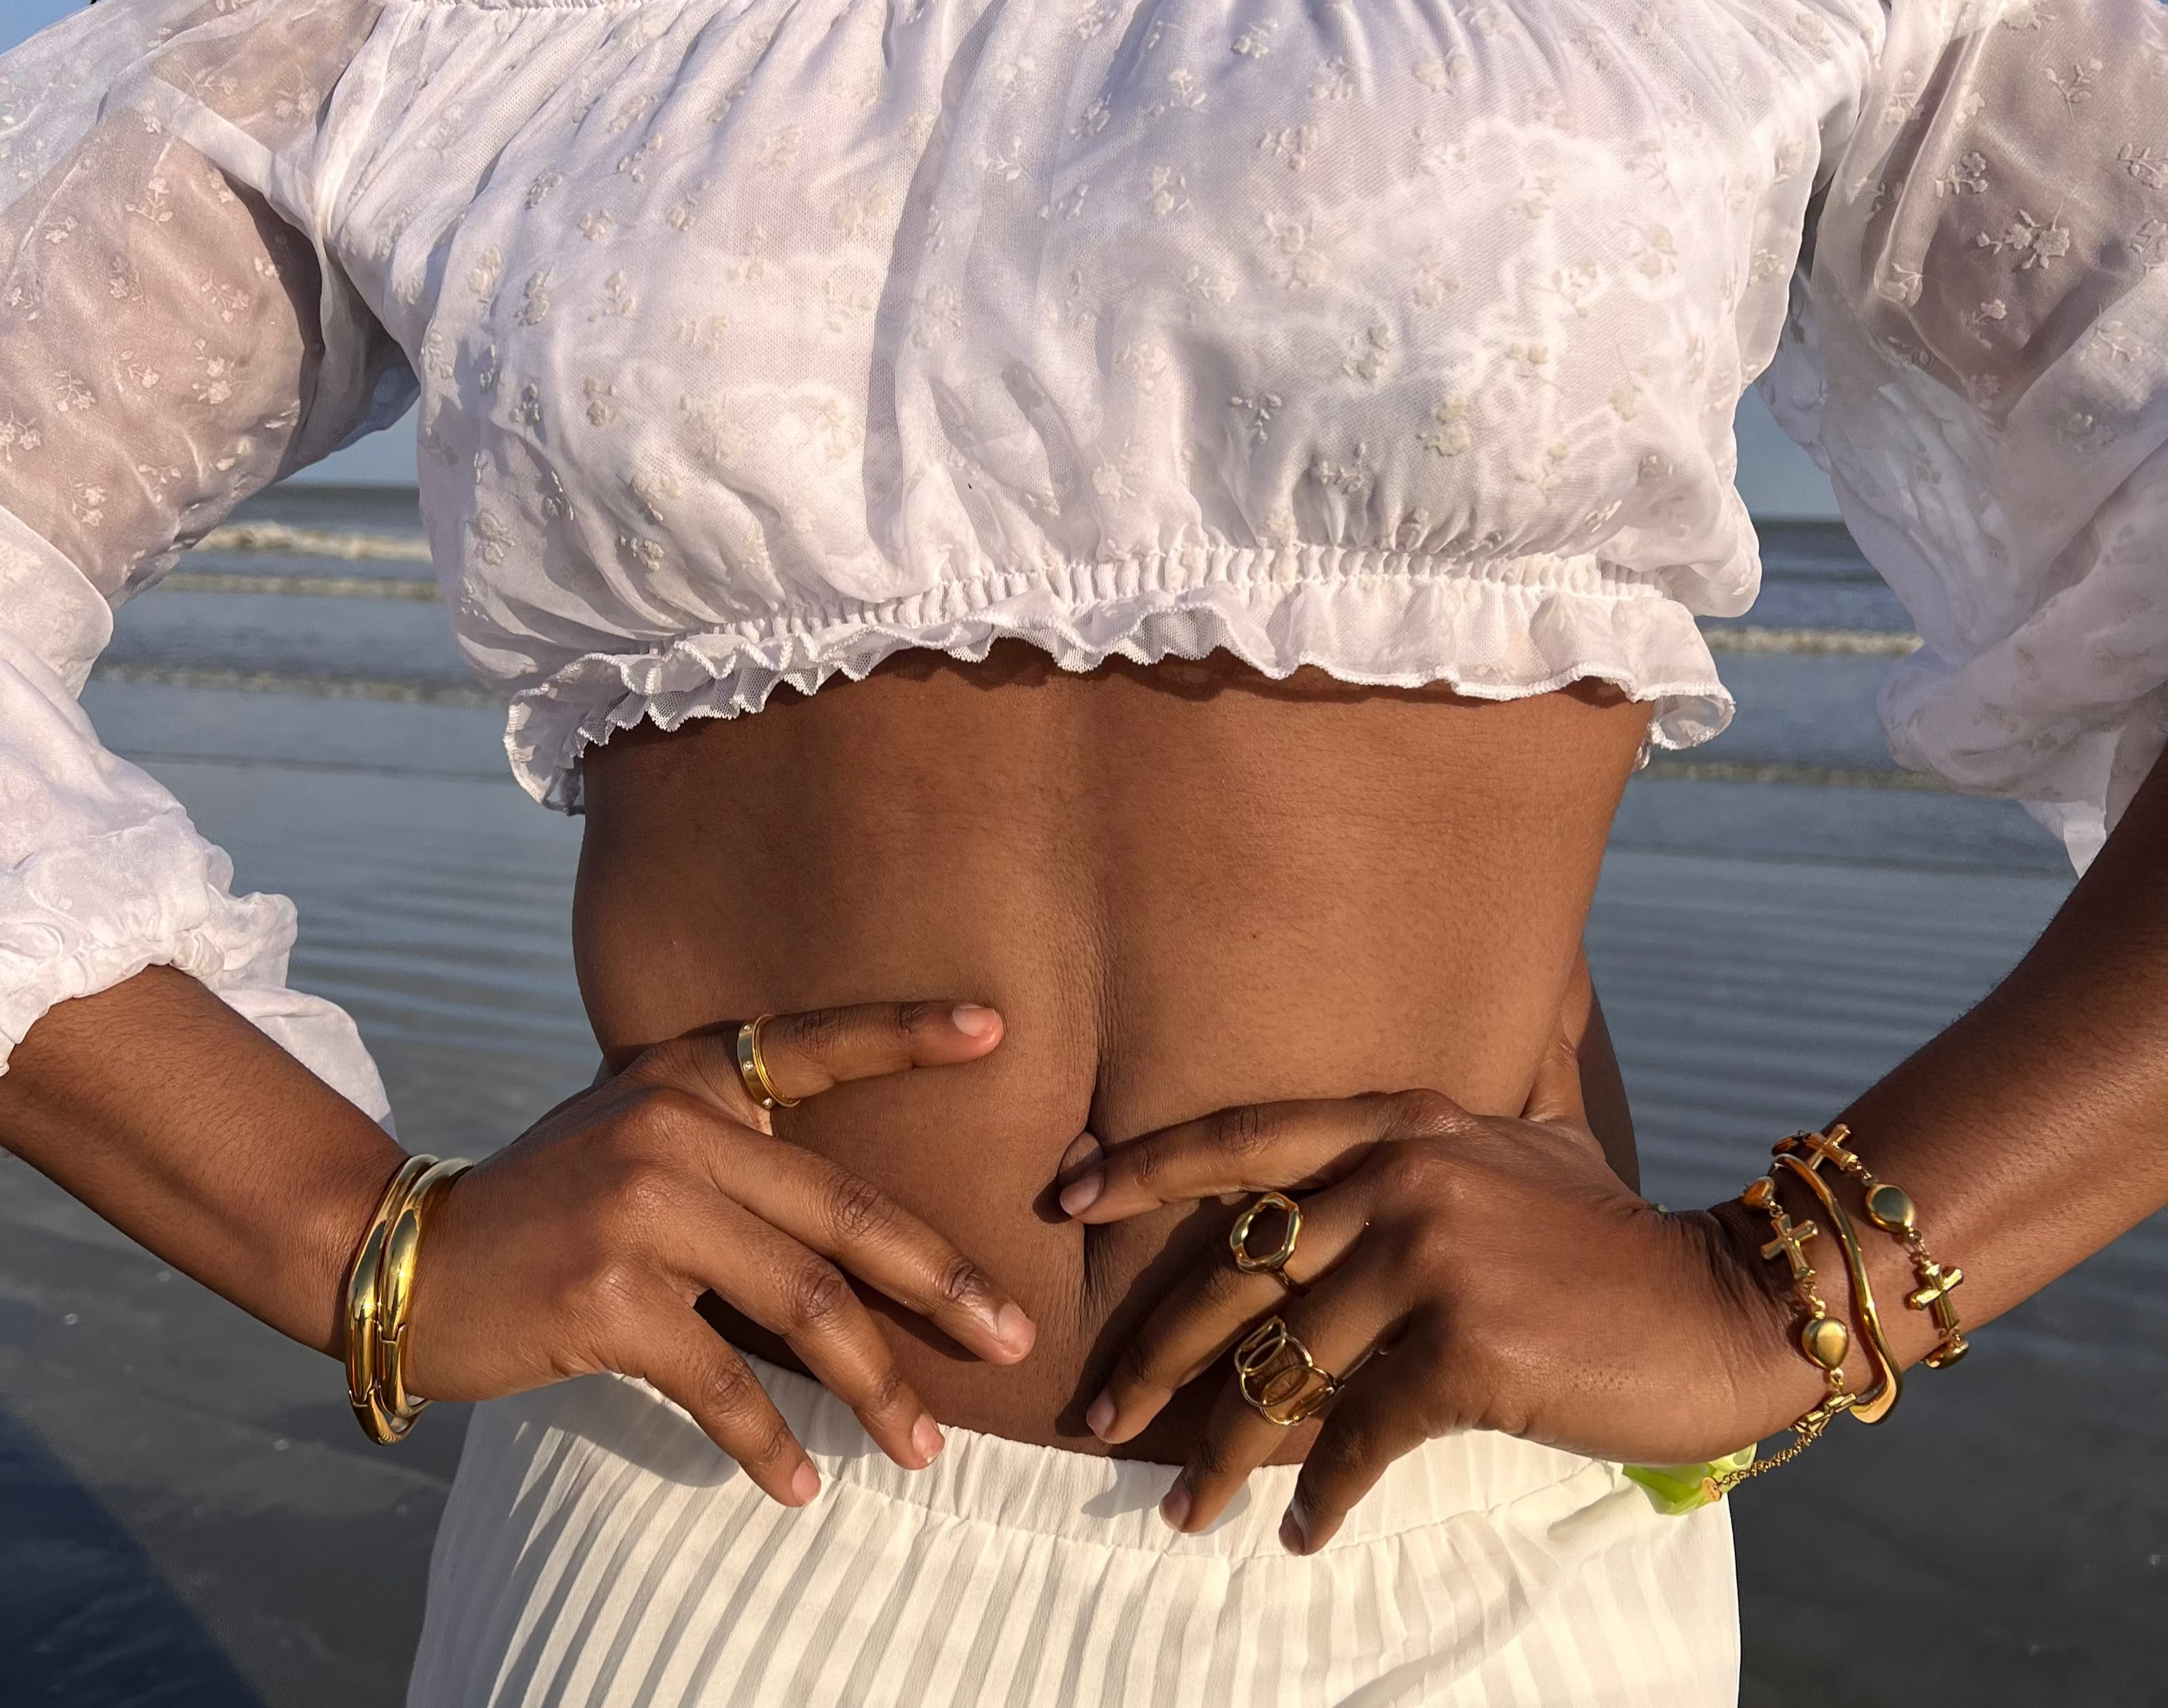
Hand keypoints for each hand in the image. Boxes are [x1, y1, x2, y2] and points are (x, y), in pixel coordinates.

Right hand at [403, 1002, 1036, 1506]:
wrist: (400, 1254)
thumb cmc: (545, 1205)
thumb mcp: (634, 1137)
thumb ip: (729, 1151)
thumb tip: (854, 1237)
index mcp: (689, 1076)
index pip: (812, 1046)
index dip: (905, 1034)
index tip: (995, 1028)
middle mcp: (674, 1128)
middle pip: (844, 1212)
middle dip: (941, 1283)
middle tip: (1011, 1335)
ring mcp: (642, 1209)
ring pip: (802, 1303)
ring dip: (873, 1384)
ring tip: (922, 1445)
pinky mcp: (609, 1298)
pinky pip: (721, 1380)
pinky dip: (769, 1440)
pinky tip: (803, 1482)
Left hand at [1055, 993, 1797, 1552]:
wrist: (1724, 1304)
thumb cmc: (1615, 1233)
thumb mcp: (1535, 1139)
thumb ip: (1460, 1114)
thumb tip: (1435, 1078)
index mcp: (1403, 1124)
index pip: (1245, 1138)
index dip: (1148, 1166)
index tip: (1066, 1197)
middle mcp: (1403, 1179)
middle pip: (1239, 1274)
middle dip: (1157, 1352)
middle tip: (1097, 1413)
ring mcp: (1433, 1261)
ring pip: (1284, 1368)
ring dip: (1222, 1450)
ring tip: (1183, 1506)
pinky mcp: (1466, 1352)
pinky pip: (1359, 1435)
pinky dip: (1324, 1495)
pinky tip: (1299, 1535)